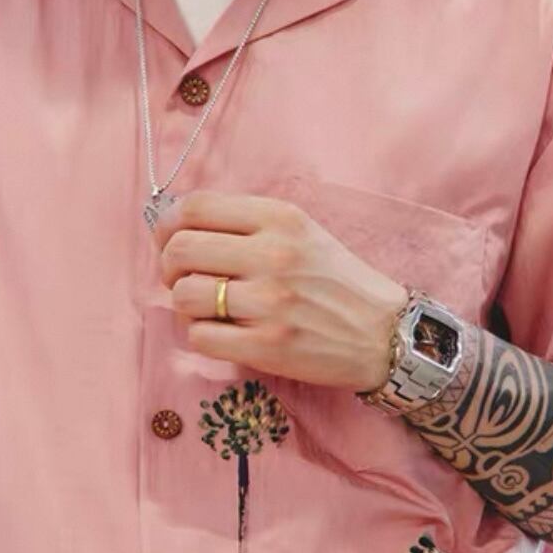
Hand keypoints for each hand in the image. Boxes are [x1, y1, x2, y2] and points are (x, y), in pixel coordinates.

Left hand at [151, 188, 409, 391]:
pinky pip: (199, 337)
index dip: (168, 225)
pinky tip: (223, 334)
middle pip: (180, 249)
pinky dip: (202, 336)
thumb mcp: (302, 233)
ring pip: (184, 295)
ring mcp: (270, 302)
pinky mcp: (266, 346)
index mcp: (281, 218)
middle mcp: (274, 254)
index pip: (196, 206)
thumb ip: (247, 224)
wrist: (384, 334)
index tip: (169, 240)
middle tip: (184, 280)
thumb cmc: (336, 283)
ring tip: (208, 310)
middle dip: (168, 268)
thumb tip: (179, 227)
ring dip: (185, 306)